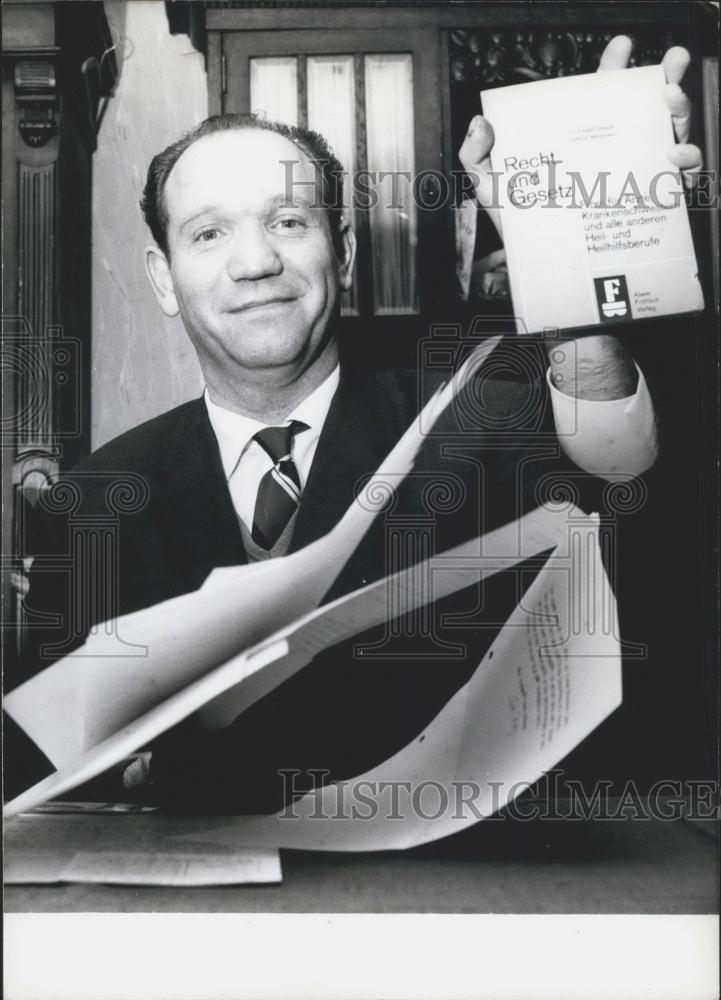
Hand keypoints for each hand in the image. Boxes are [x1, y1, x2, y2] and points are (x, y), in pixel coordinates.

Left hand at [458, 35, 703, 240]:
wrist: (534, 270)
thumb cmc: (517, 226)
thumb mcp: (490, 187)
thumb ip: (475, 154)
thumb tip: (481, 124)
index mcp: (579, 136)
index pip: (601, 94)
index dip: (614, 67)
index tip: (623, 46)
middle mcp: (612, 149)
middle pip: (647, 106)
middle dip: (665, 80)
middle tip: (667, 72)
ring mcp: (633, 173)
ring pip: (669, 133)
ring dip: (678, 113)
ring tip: (670, 104)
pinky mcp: (647, 203)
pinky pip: (677, 180)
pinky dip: (685, 163)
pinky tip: (674, 157)